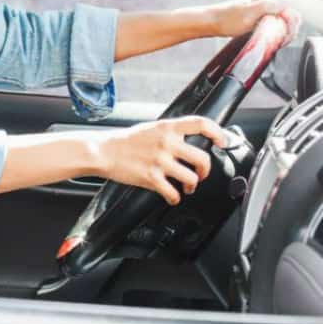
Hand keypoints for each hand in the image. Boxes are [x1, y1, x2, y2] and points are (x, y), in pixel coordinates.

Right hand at [95, 116, 227, 204]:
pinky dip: (174, 198)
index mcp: (167, 128)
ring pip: (192, 178)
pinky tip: (171, 196)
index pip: (201, 124)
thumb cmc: (123, 141)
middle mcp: (166, 143)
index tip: (221, 142)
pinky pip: (172, 193)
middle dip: (206, 171)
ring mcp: (160, 161)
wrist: (102, 151)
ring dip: (192, 186)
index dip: (218, 133)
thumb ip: (168, 133)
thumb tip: (186, 141)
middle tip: (201, 174)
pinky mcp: (151, 178)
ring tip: (186, 187)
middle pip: (203, 158)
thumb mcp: (149, 128)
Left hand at [204, 0, 301, 43]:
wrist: (209, 22)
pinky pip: (273, 24)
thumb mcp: (250, 12)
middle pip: (289, 16)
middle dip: (289, 30)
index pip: (291, 12)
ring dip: (282, 32)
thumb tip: (285, 7)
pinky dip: (275, 32)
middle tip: (281, 41)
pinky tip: (270, 38)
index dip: (292, 26)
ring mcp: (262, 8)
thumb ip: (269, 7)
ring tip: (276, 41)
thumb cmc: (226, 19)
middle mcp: (266, 1)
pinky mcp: (257, 16)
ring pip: (282, 21)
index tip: (285, 37)